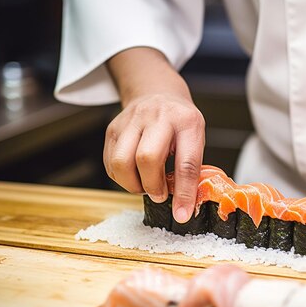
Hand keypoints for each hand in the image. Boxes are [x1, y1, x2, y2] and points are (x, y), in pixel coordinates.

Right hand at [104, 47, 204, 222]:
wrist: (157, 93)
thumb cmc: (180, 122)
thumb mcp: (195, 138)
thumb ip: (190, 168)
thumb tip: (184, 206)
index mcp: (186, 122)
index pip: (186, 162)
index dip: (184, 192)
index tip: (182, 214)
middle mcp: (157, 117)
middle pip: (147, 159)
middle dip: (152, 186)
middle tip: (159, 194)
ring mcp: (131, 121)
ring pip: (121, 162)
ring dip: (133, 184)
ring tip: (145, 185)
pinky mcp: (112, 129)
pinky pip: (110, 163)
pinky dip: (121, 178)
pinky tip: (134, 176)